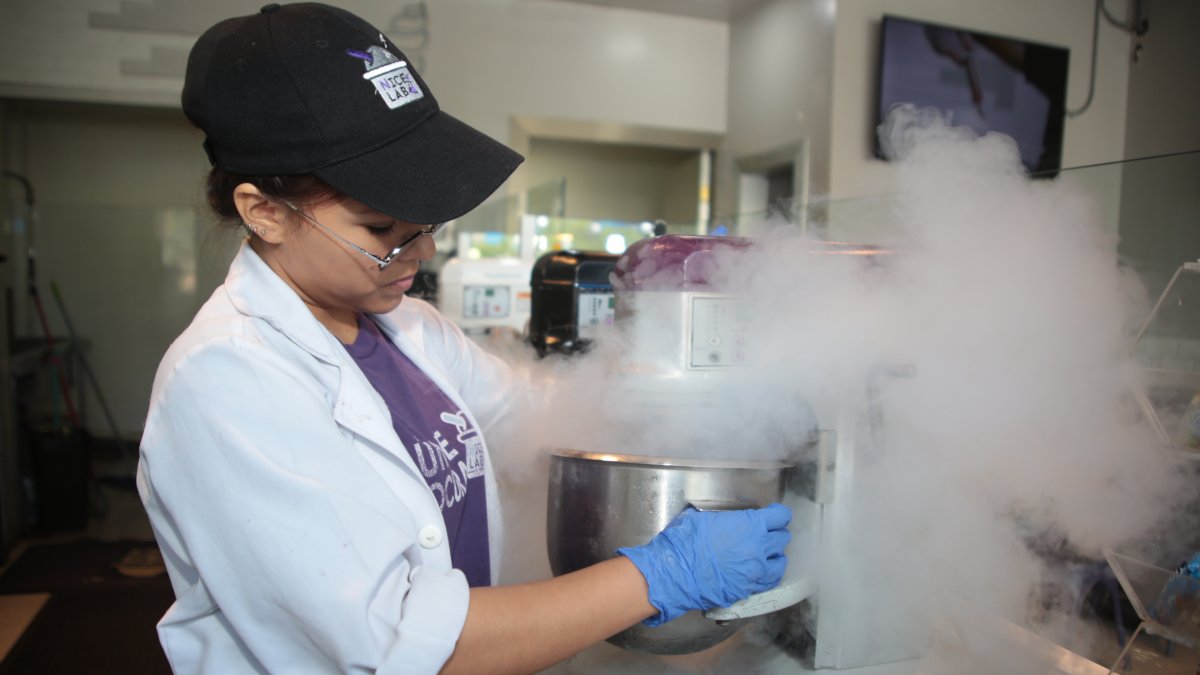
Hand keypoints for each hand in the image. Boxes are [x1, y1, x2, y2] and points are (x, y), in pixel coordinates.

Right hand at [617, 503, 791, 625]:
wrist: (676, 573)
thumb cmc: (685, 543)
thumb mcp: (702, 518)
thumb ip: (724, 519)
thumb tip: (723, 520)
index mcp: (750, 525)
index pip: (780, 516)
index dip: (778, 514)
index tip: (774, 515)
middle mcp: (759, 547)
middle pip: (782, 538)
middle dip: (775, 534)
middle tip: (765, 534)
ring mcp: (756, 571)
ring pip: (780, 562)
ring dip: (774, 556)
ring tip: (764, 555)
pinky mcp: (749, 589)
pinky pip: (769, 581)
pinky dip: (767, 575)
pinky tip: (759, 572)